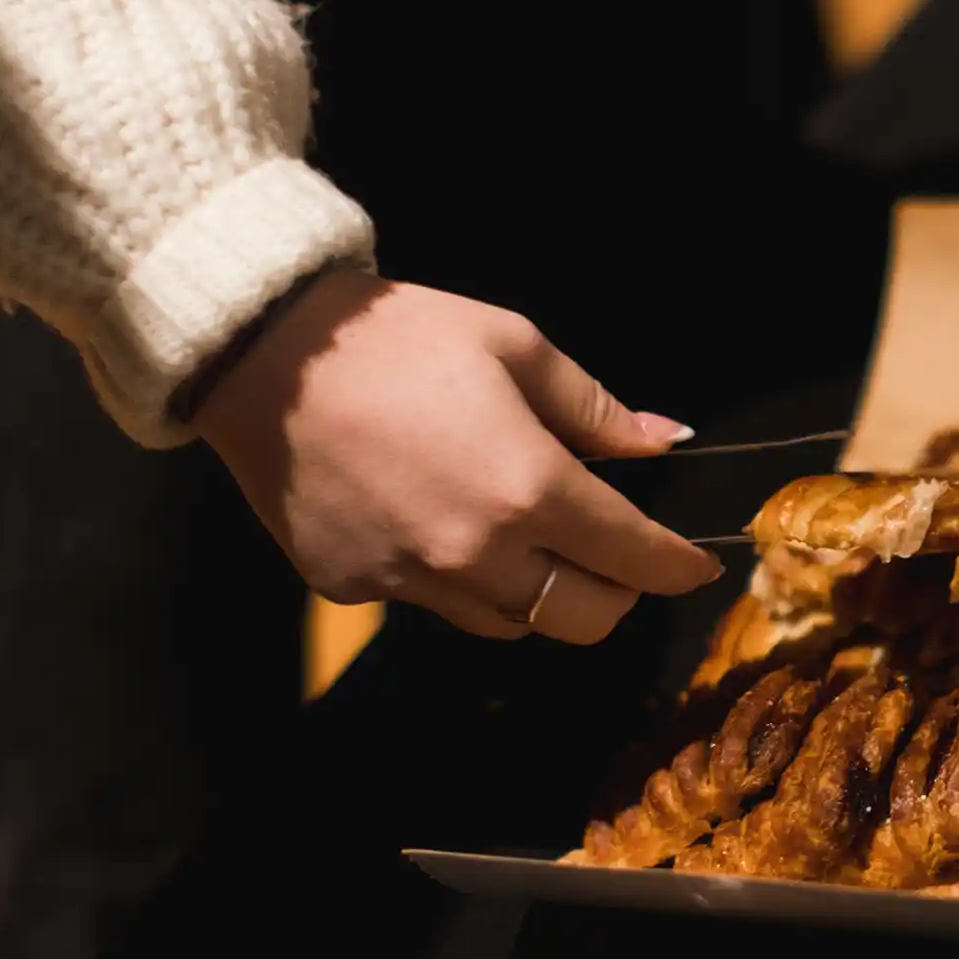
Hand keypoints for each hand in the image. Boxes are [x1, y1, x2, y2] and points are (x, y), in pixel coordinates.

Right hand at [192, 270, 721, 641]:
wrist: (261, 351)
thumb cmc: (397, 334)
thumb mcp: (514, 345)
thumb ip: (595, 409)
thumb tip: (665, 441)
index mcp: (529, 487)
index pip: (632, 556)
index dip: (676, 568)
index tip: (697, 567)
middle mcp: (476, 553)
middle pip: (581, 620)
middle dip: (616, 594)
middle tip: (616, 557)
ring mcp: (411, 580)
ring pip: (509, 624)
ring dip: (537, 593)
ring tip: (524, 534)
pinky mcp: (355, 588)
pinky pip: (432, 604)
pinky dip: (455, 579)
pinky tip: (438, 521)